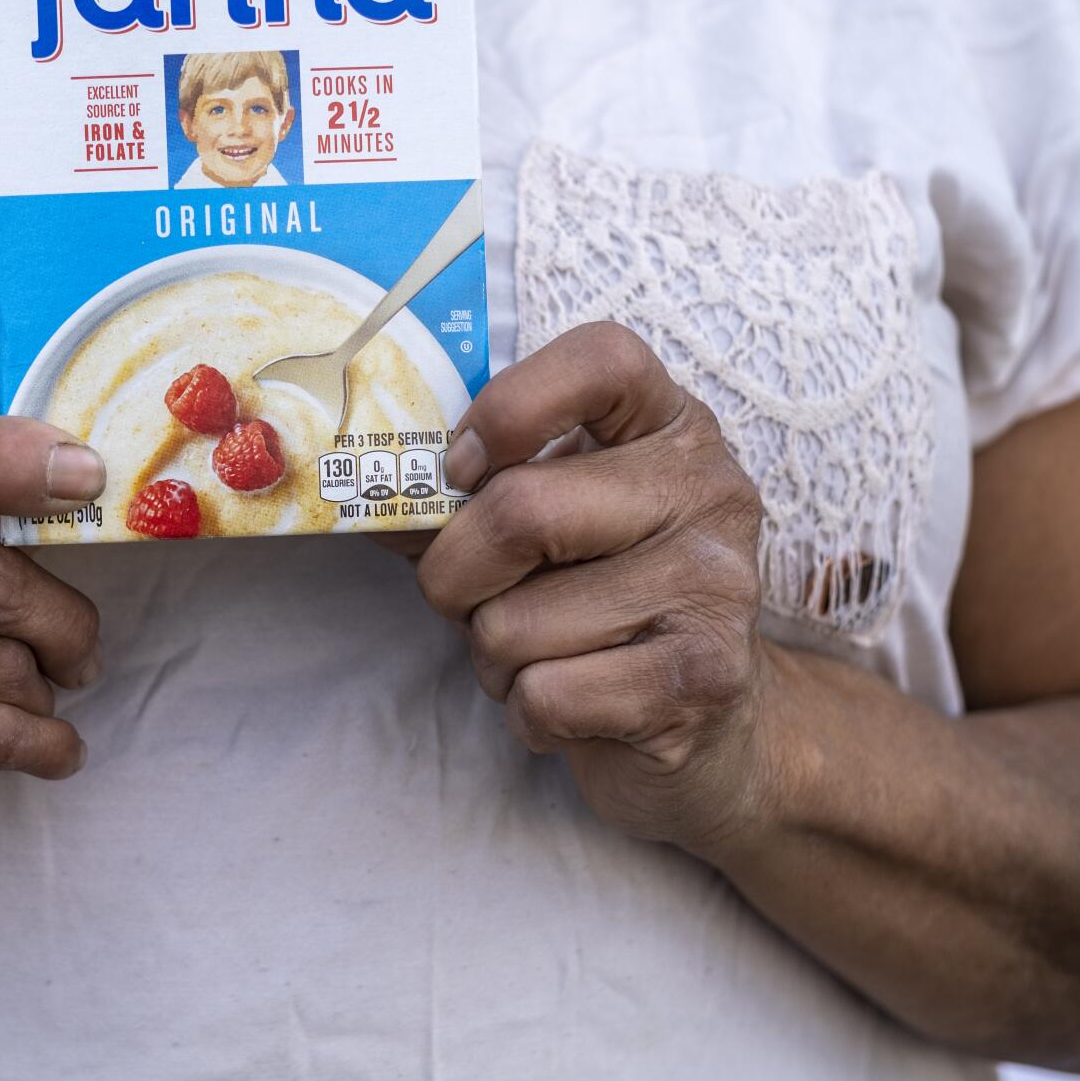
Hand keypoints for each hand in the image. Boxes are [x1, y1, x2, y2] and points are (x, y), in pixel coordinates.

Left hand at [417, 322, 776, 856]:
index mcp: (670, 424)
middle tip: (467, 597)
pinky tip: (571, 702)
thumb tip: (363, 489)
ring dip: (493, 655)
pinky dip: (526, 711)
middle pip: (521, 510)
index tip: (464, 467)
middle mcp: (709, 490)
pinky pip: (546, 695)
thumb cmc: (593, 599)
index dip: (508, 407)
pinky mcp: (701, 680)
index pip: (600, 359)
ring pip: (516, 622)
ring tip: (541, 655)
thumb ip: (466, 491)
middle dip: (454, 575)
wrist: (703, 721)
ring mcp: (716, 585)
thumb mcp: (543, 520)